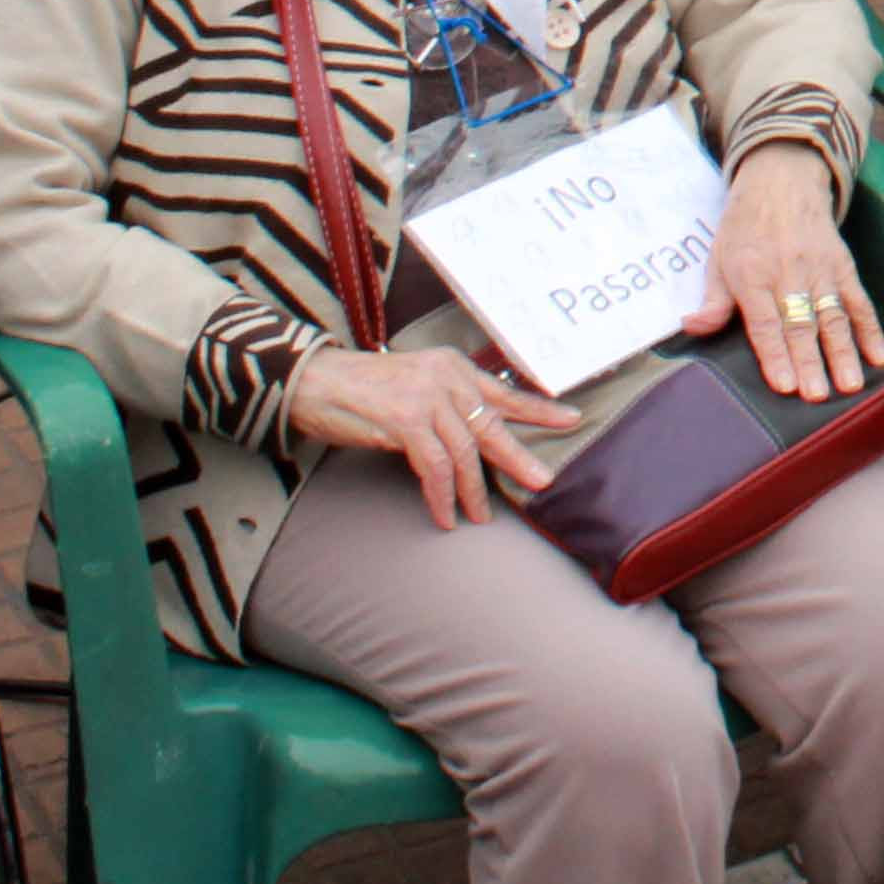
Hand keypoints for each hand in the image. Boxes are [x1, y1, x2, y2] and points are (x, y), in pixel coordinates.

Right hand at [285, 345, 584, 530]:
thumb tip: (479, 438)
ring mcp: (426, 396)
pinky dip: (441, 495)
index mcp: (452, 367)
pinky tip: (444, 514)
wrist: (311, 381)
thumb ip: (446, 405)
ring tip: (479, 517)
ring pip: (465, 452)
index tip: (572, 419)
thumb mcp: (413, 387)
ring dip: (473, 491)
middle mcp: (445, 377)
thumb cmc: (360, 390)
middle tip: (542, 483)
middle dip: (518, 458)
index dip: (538, 409)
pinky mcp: (405, 419)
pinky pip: (434, 467)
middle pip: (492, 425)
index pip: (504, 392)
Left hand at [684, 144, 883, 404]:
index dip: (775, 354)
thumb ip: (713, 300)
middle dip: (810, 362)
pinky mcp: (843, 266)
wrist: (782, 181)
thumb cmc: (744, 227)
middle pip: (801, 323)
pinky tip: (879, 357)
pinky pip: (859, 301)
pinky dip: (870, 330)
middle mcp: (788, 272)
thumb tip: (693, 328)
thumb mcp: (718, 258)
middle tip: (818, 397)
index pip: (764, 321)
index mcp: (752, 274)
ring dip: (844, 353)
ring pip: (833, 316)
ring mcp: (820, 269)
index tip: (785, 385)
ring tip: (852, 386)